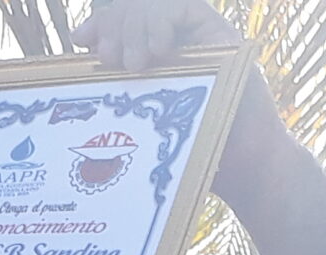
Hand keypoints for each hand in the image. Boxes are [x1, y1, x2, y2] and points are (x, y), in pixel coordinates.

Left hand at [74, 0, 294, 200]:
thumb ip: (119, 93)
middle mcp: (177, 41)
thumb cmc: (195, 154)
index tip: (82, 40)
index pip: (121, 24)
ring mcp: (200, 36)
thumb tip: (86, 63)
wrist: (243, 168)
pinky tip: (158, 49)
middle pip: (134, 11)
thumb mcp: (144, 121)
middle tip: (108, 57)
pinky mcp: (222, 35)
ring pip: (155, 7)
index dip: (101, 24)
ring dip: (136, 27)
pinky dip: (164, 22)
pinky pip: (185, 8)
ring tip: (133, 63)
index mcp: (155, 58)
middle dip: (115, 26)